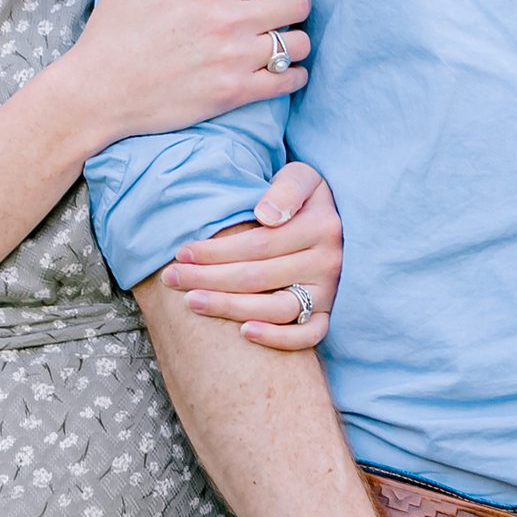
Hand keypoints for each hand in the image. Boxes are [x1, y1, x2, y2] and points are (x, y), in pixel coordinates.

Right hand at [67, 0, 309, 151]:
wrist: (98, 91)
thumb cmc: (114, 29)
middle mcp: (228, 21)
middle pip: (298, 4)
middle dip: (300, 0)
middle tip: (289, 6)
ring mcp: (234, 60)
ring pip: (298, 44)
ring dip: (298, 39)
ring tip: (285, 39)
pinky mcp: (234, 94)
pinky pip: (287, 80)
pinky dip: (295, 74)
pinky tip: (285, 69)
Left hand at [158, 160, 340, 350]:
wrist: (344, 221)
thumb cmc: (307, 199)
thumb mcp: (303, 178)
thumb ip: (287, 189)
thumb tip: (266, 216)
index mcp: (320, 226)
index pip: (258, 245)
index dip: (217, 251)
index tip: (182, 252)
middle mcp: (327, 262)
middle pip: (259, 277)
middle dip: (210, 278)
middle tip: (171, 279)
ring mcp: (329, 291)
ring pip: (277, 308)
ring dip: (231, 307)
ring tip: (192, 302)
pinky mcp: (329, 312)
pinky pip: (309, 335)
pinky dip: (279, 338)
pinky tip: (245, 332)